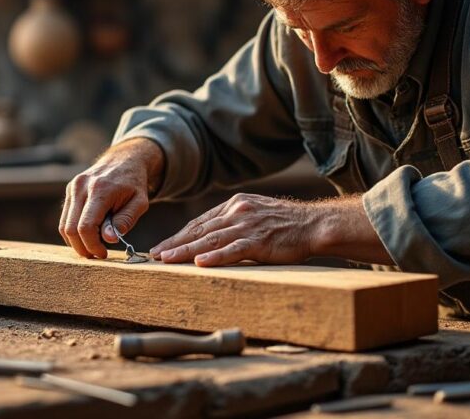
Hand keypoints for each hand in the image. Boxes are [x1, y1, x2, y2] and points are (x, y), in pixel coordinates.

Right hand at [59, 138, 163, 258]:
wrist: (124, 159)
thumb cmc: (134, 183)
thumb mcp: (140, 203)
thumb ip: (125, 220)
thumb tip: (108, 239)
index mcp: (100, 190)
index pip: (86, 226)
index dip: (92, 245)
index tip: (103, 254)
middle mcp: (81, 187)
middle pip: (70, 229)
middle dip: (82, 247)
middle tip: (96, 255)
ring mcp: (73, 187)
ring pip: (64, 225)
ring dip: (76, 242)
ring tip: (93, 247)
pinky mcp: (70, 190)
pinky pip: (65, 217)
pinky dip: (74, 231)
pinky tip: (89, 235)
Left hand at [149, 194, 391, 266]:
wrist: (314, 224)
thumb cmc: (286, 224)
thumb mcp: (255, 214)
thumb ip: (233, 222)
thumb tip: (211, 237)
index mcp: (234, 205)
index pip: (199, 223)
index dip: (178, 235)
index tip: (161, 247)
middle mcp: (237, 212)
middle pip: (199, 231)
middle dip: (174, 244)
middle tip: (154, 256)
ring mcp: (247, 225)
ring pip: (210, 241)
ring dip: (186, 251)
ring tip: (167, 260)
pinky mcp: (260, 241)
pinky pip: (233, 250)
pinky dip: (216, 257)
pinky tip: (200, 264)